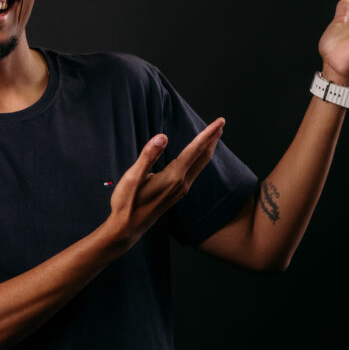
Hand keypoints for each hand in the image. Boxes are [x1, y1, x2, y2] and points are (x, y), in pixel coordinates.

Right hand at [106, 119, 225, 248]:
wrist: (127, 228)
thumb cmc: (127, 203)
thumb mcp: (132, 177)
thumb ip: (148, 155)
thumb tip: (163, 137)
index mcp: (173, 177)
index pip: (194, 150)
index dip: (208, 134)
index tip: (219, 121)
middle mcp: (181, 184)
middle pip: (202, 157)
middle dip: (212, 139)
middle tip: (221, 123)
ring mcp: (180, 190)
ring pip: (199, 165)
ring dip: (207, 149)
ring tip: (212, 137)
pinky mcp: (176, 194)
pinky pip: (193, 172)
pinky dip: (199, 159)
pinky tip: (196, 157)